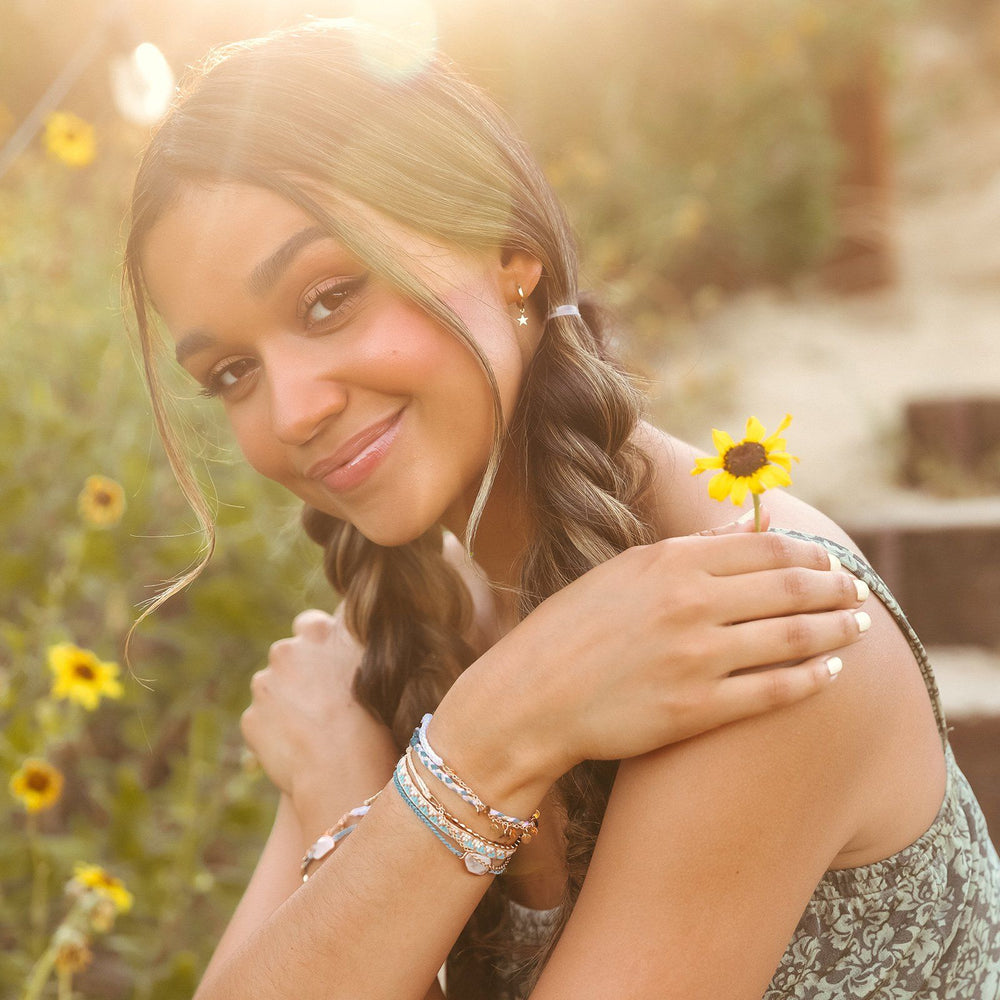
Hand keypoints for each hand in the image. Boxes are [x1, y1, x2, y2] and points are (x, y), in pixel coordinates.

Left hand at [240, 610, 397, 807]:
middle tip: (326, 702)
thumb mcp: (377, 663)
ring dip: (286, 701)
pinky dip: (276, 731)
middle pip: (288, 655)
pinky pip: (263, 721)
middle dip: (300, 673)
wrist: (342, 766)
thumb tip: (351, 618)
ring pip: (272, 689)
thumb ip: (355, 638)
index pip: (310, 623)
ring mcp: (264, 684)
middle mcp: (286, 650)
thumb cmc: (373, 714)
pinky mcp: (251, 717)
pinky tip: (300, 746)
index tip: (332, 665)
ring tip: (315, 729)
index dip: (321, 645)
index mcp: (317, 631)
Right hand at [434, 530, 867, 803]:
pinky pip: (775, 690)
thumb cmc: (569, 630)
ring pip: (794, 636)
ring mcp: (697, 657)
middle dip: (836, 588)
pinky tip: (831, 672)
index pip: (765, 546)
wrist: (529, 698)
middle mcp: (690, 603)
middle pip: (791, 586)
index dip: (809, 553)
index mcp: (669, 562)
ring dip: (838, 630)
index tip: (829, 562)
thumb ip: (688, 550)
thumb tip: (744, 526)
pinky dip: (812, 678)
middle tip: (858, 593)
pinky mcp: (697, 710)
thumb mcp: (621, 572)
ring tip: (859, 627)